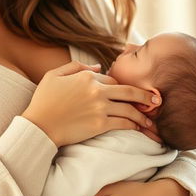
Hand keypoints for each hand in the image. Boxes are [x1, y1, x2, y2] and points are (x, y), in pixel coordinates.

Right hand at [22, 61, 154, 147]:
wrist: (39, 126)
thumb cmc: (44, 100)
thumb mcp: (54, 75)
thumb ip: (75, 66)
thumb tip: (97, 67)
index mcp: (86, 77)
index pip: (111, 79)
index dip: (120, 87)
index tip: (130, 94)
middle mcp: (96, 90)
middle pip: (128, 91)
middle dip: (145, 95)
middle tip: (157, 99)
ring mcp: (99, 108)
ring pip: (129, 109)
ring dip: (143, 114)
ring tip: (151, 120)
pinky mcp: (99, 125)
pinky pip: (123, 123)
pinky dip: (134, 125)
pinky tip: (140, 128)